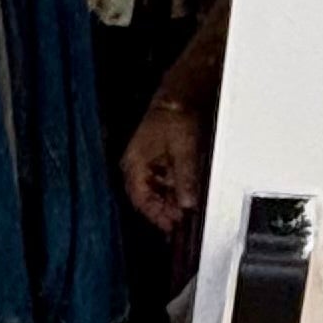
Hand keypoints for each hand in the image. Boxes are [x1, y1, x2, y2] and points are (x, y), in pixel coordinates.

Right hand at [121, 95, 205, 235]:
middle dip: (164, 212)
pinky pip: (164, 183)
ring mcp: (148, 164)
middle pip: (148, 198)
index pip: (141, 200)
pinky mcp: (159, 160)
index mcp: (135, 164)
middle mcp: (137, 166)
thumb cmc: (175, 116)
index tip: (171, 226)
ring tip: (184, 214)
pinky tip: (185, 198)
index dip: (155, 215)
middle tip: (180, 224)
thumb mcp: (184, 149)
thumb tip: (187, 203)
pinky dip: (174, 192)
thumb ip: (185, 178)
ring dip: (170, 203)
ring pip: (157, 192)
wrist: (181, 96)